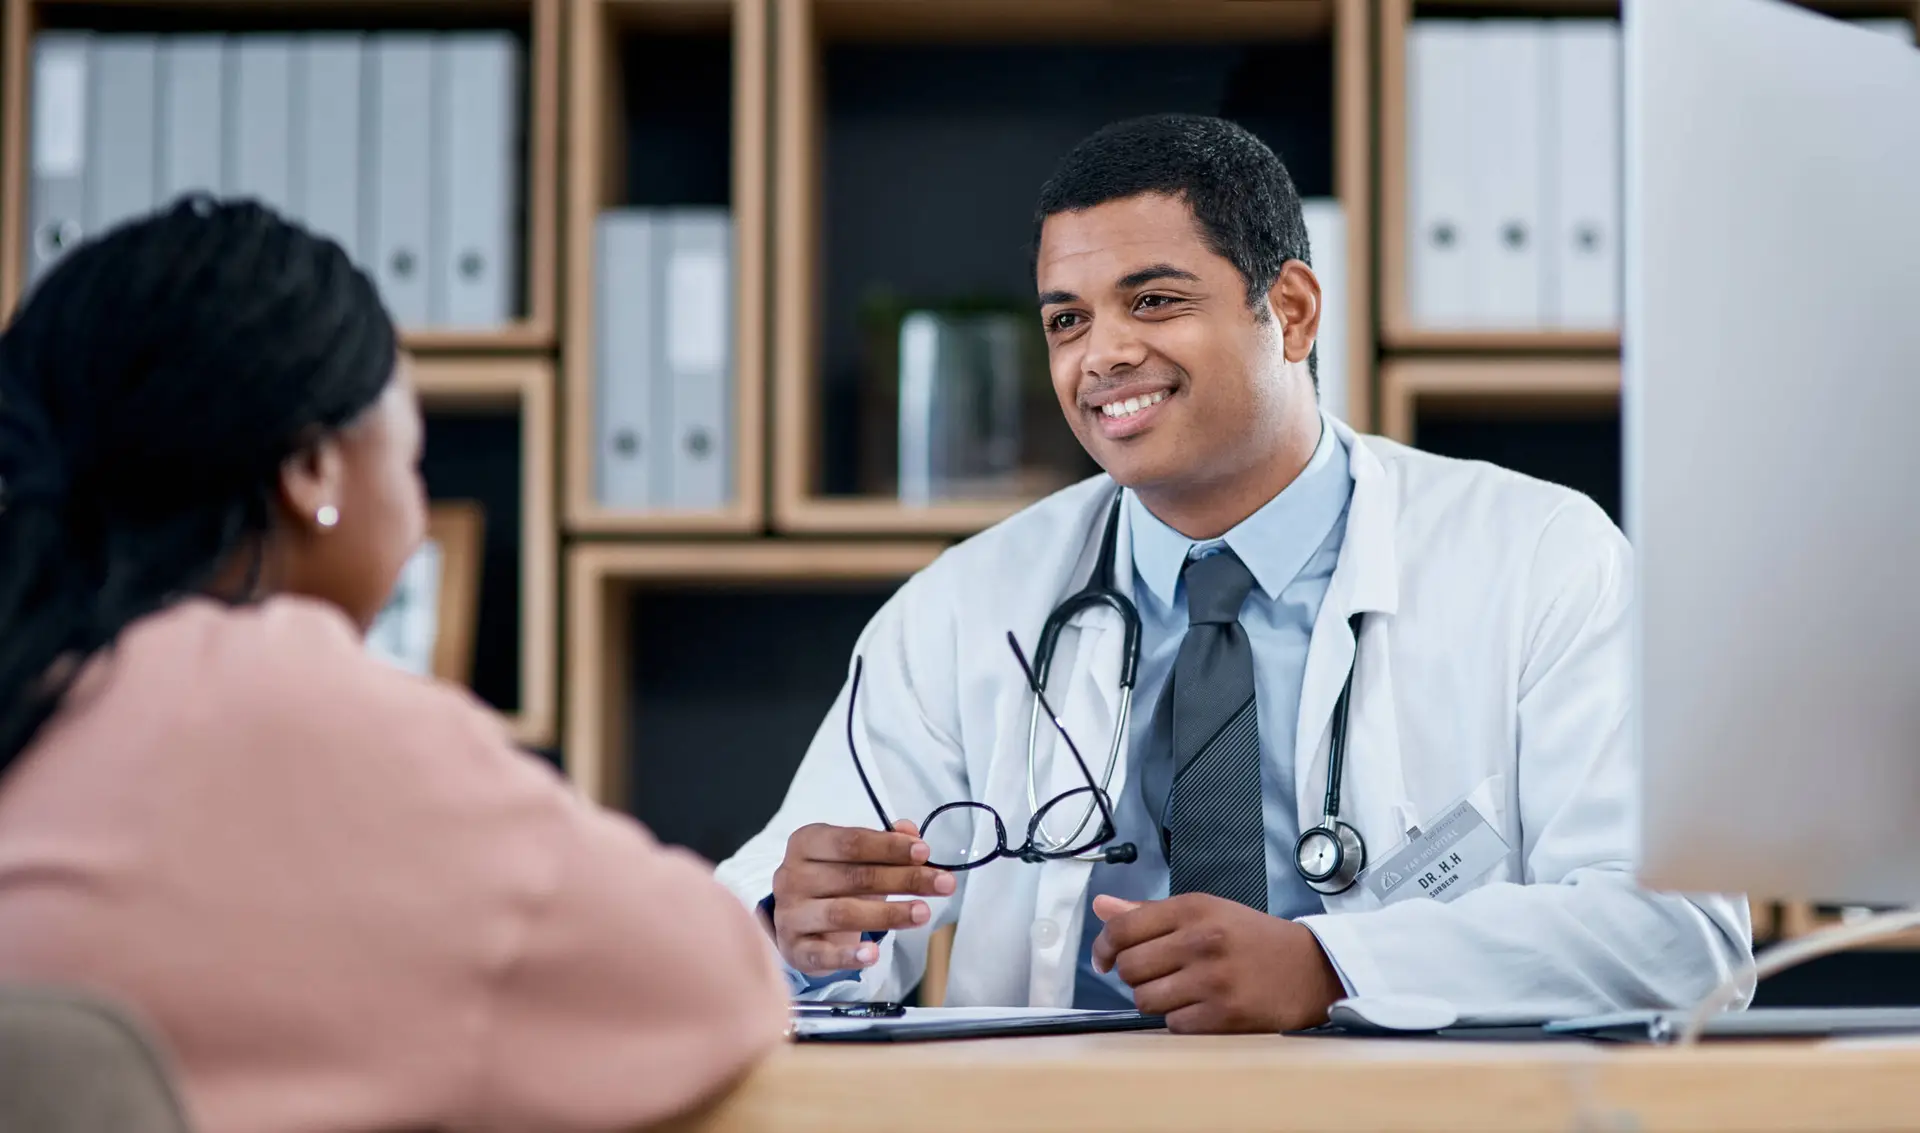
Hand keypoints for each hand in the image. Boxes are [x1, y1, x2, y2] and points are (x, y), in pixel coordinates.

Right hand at [770, 820, 956, 975]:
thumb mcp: (855, 858)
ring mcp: (790, 914)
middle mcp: (792, 876)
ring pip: (842, 913)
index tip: (924, 852)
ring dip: (888, 914)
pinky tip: (873, 955)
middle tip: (943, 883)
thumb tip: (910, 831)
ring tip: (923, 913)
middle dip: (904, 879)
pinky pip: (821, 954)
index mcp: (806, 843)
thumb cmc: (832, 882)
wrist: (798, 921)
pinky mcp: (794, 949)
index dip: (890, 846)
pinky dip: (848, 956)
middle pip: (854, 877)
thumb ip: (883, 842)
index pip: (851, 841)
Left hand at [1090, 893, 1344, 1033]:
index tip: (1104, 960)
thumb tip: (1100, 906)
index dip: (1103, 948)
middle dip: (1134, 976)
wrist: (1310, 969)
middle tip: (1155, 975)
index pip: (1123, 928)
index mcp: (1193, 909)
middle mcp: (1201, 940)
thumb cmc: (1250, 939)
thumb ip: (1149, 913)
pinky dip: (1180, 1021)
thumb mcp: (1205, 912)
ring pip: (1146, 1000)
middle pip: (1130, 968)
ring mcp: (1213, 980)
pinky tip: (1200, 1008)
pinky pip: (1173, 1025)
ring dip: (1155, 1001)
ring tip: (1179, 992)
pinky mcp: (1225, 1015)